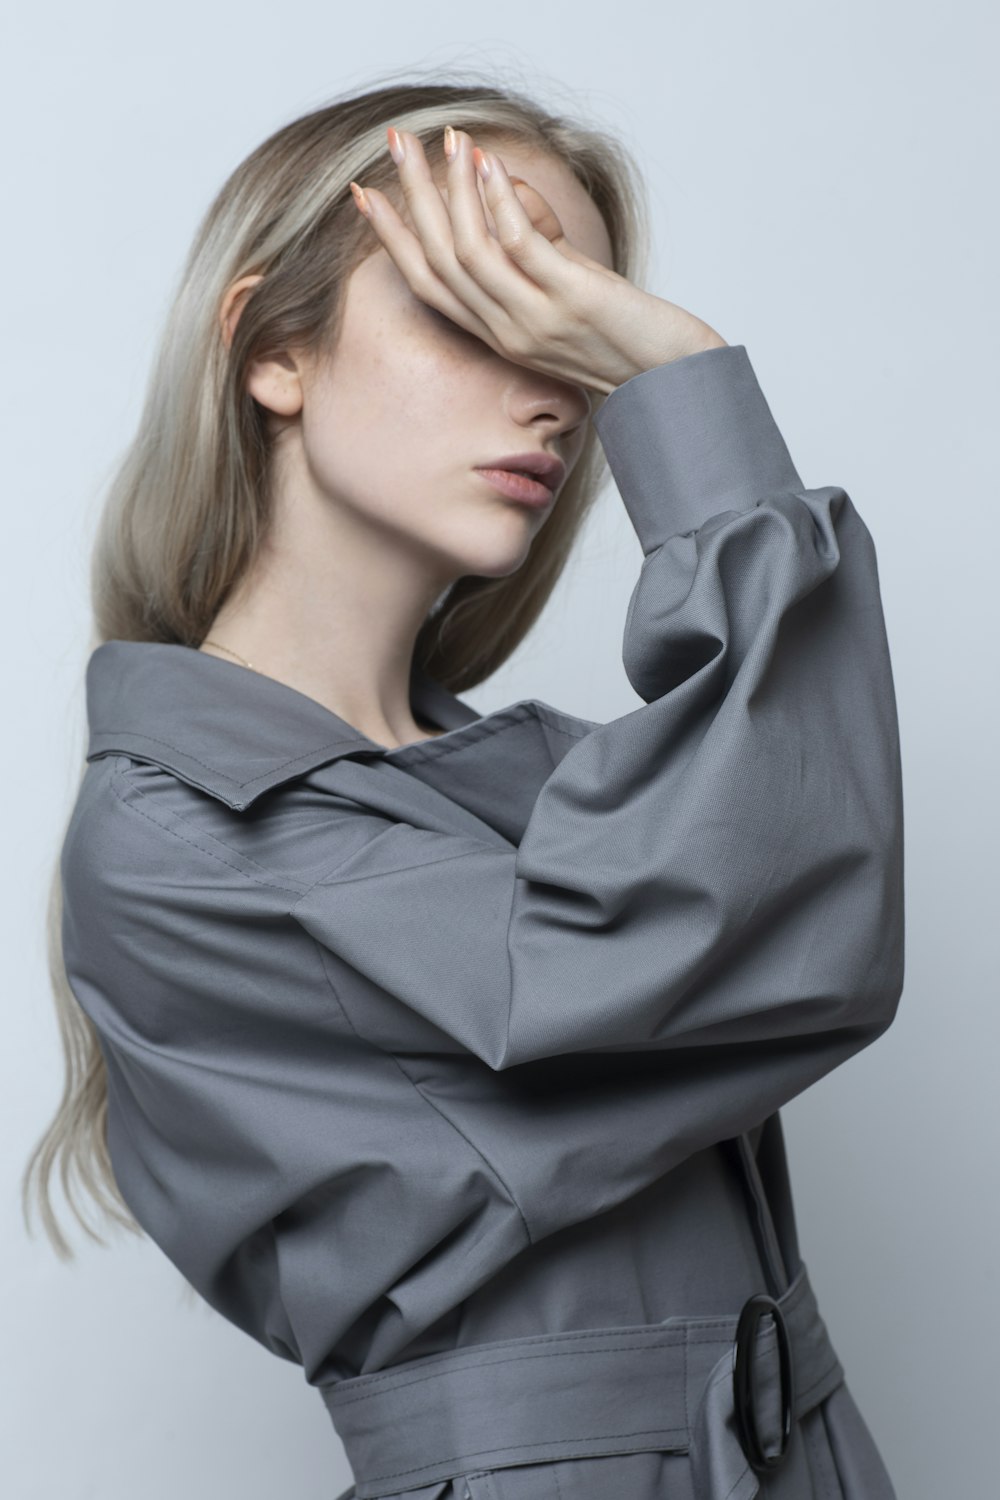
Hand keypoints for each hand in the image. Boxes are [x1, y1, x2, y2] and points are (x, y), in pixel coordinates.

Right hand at [350, 127, 726, 396]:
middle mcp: (507, 331)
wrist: (676, 380)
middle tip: (394, 143)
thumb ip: (534, 245)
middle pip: (439, 260)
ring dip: (453, 191)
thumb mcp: (566, 286)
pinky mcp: (571, 304)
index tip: (364, 194)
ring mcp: (537, 320)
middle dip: (412, 197)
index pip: (427, 283)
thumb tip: (500, 184)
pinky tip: (490, 165)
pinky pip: (521, 247)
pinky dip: (501, 201)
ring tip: (446, 140)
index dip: (392, 239)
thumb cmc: (625, 334)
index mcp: (497, 333)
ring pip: (470, 253)